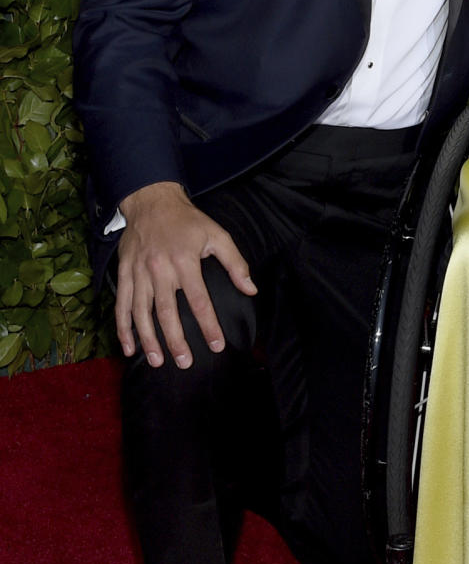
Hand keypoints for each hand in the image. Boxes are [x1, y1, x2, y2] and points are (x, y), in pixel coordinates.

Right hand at [115, 182, 256, 368]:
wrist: (151, 200)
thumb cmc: (187, 221)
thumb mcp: (217, 235)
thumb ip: (235, 263)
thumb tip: (250, 289)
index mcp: (185, 261)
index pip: (199, 301)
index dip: (208, 325)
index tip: (216, 345)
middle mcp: (160, 269)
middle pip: (167, 312)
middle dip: (176, 341)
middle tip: (185, 362)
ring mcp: (139, 272)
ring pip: (141, 313)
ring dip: (148, 339)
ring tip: (157, 361)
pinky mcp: (124, 273)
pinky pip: (122, 304)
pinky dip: (123, 327)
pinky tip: (129, 347)